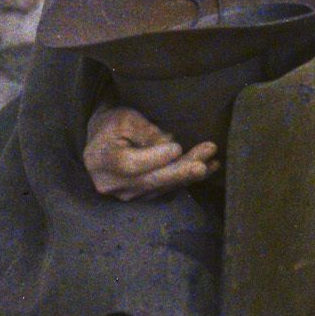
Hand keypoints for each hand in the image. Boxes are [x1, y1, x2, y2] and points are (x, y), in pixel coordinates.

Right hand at [84, 103, 217, 200]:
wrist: (103, 142)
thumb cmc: (114, 125)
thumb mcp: (126, 119)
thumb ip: (146, 132)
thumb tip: (170, 145)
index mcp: (103, 161)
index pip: (131, 164)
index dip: (155, 158)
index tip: (177, 148)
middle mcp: (112, 184)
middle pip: (150, 180)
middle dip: (179, 171)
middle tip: (202, 165)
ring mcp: (126, 194)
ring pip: (162, 185)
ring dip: (188, 174)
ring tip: (212, 161)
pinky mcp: (141, 196)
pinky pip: (166, 189)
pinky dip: (186, 179)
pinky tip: (208, 169)